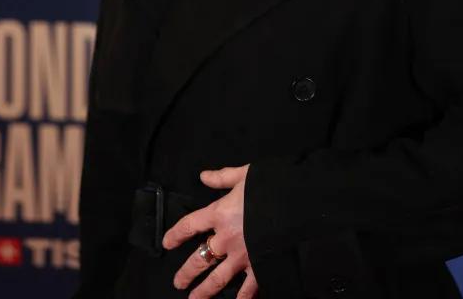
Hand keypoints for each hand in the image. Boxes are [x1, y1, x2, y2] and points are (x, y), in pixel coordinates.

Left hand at [162, 163, 257, 297]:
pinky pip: (247, 289)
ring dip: (204, 291)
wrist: (296, 204)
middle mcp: (226, 238)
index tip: (167, 243)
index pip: (190, 225)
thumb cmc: (269, 187)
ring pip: (217, 279)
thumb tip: (203, 176)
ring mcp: (241, 257)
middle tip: (178, 282)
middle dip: (187, 272)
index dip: (176, 234)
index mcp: (219, 213)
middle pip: (200, 258)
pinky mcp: (259, 268)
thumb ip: (222, 178)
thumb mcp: (244, 175)